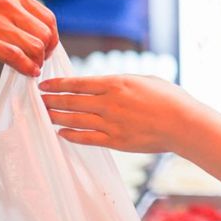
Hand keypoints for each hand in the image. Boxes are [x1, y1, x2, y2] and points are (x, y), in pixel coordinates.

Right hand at [0, 0, 57, 76]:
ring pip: (35, 46)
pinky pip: (16, 57)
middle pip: (46, 33)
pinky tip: (26, 73)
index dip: (50, 37)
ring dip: (37, 62)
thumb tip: (24, 28)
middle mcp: (8, 3)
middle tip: (39, 62)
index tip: (46, 48)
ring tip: (31, 69)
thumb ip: (7, 8)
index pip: (47, 17)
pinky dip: (27, 68)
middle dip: (46, 51)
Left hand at [41, 74, 197, 152]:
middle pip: (70, 102)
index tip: (43, 85)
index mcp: (116, 83)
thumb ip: (121, 82)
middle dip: (51, 101)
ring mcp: (111, 123)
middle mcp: (109, 103)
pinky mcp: (116, 141)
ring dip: (56, 117)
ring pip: (74, 120)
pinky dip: (71, 135)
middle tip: (36, 101)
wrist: (184, 124)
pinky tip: (61, 133)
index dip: (57, 84)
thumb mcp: (144, 80)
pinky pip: (87, 138)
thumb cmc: (170, 98)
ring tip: (44, 116)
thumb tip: (105, 85)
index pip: (77, 83)